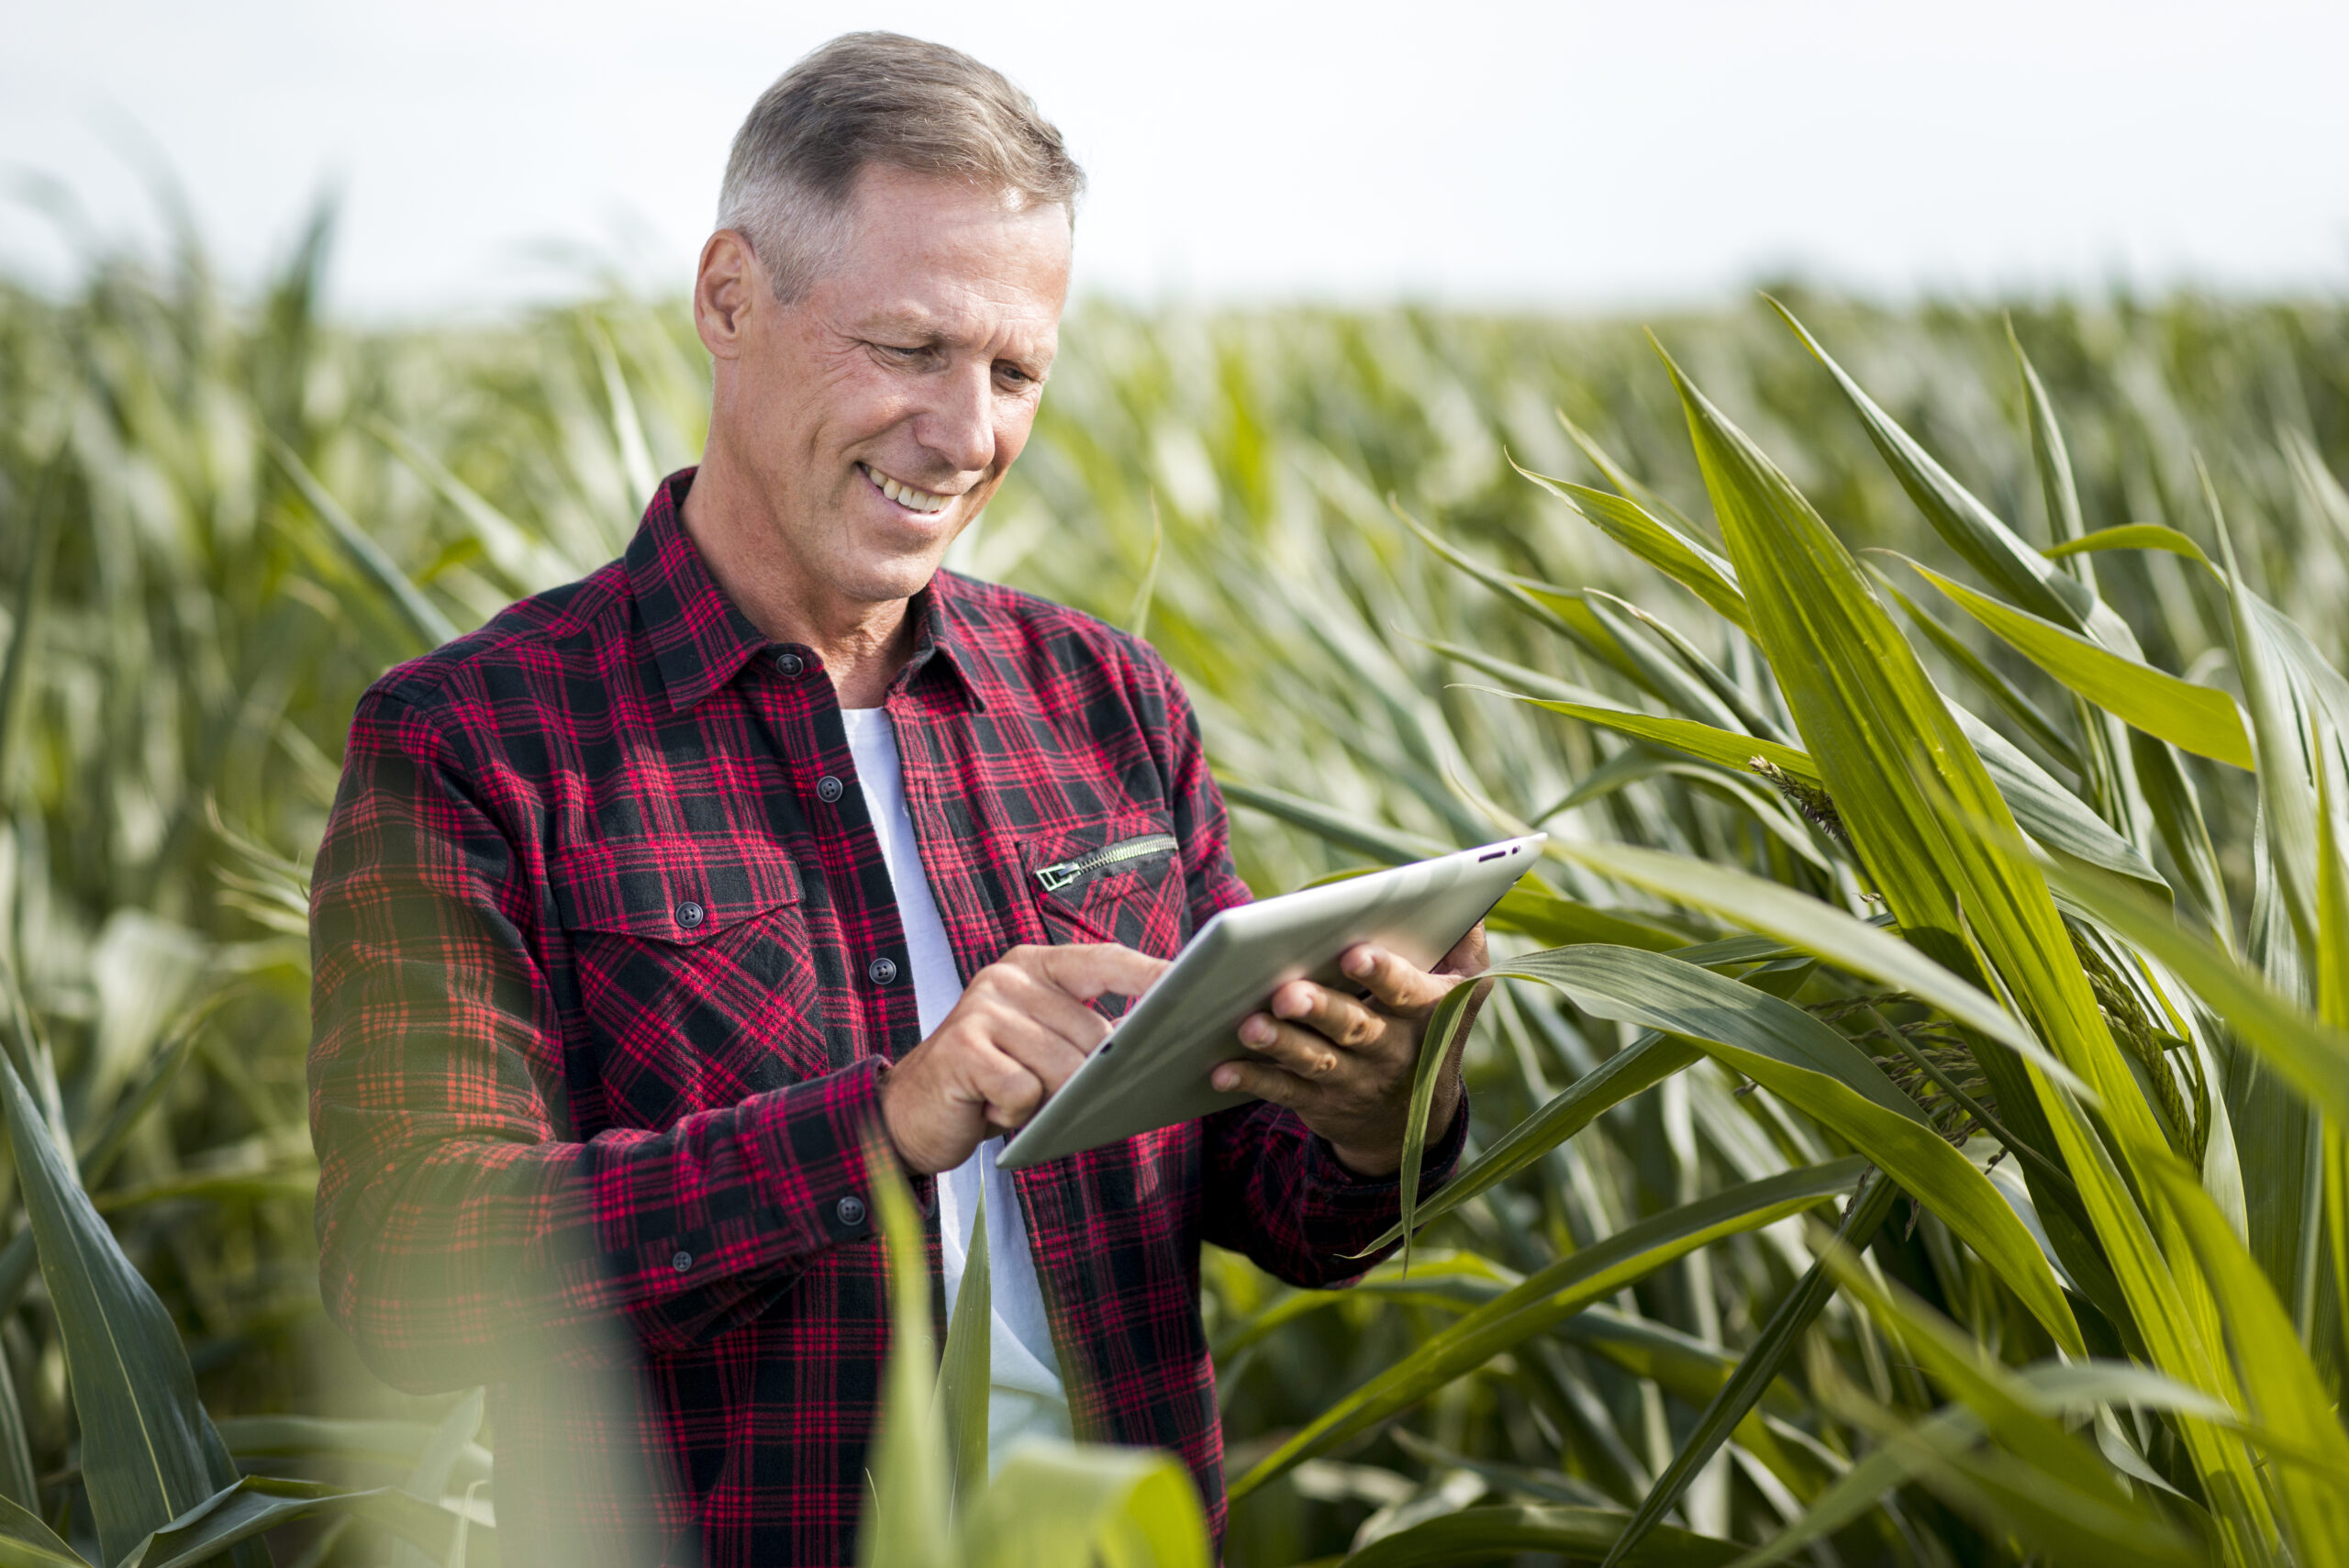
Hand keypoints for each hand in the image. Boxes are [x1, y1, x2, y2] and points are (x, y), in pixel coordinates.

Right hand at [880, 943, 1168, 1174]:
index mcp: (1034, 966)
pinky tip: (989, 1107)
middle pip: (1091, 1034)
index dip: (1151, 973)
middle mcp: (1007, 976)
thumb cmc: (993, 1081)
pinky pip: (1024, 1092)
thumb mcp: (1046, 1048)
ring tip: (1012, 1097)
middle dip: (1086, 1078)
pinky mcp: (961, 1047)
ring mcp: (981, 1007)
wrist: (912, 1114)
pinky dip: (1014, 1113)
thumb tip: (1163, 1039)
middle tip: (1052, 1094)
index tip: (1196, 982)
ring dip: (1047, 1100)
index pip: (1105, 961)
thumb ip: (1093, 1034)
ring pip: (1062, 1068)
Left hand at [1210, 925, 1489, 1175]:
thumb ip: (1463, 940)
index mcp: (1430, 1011)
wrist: (1414, 1117)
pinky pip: (1285, 1091)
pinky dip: (1253, 1079)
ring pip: (1317, 1060)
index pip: (1408, 991)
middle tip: (1287, 992)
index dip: (1383, 974)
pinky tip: (1221, 1068)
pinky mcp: (1322, 1103)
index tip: (1353, 953)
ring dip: (1282, 1043)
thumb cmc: (1428, 1021)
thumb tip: (1465, 889)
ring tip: (1249, 1024)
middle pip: (1356, 1027)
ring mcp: (1357, 1080)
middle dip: (1322, 1009)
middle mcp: (1395, 1049)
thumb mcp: (1462, 987)